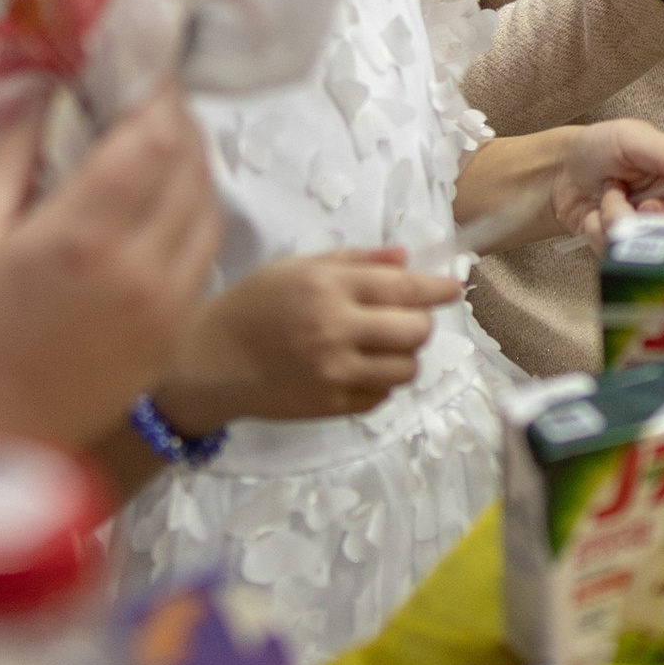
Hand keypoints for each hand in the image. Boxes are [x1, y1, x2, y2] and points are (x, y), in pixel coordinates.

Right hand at [0, 93, 221, 445]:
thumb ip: (11, 160)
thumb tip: (51, 98)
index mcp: (83, 238)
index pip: (154, 135)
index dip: (155, 91)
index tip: (136, 67)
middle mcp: (143, 268)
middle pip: (192, 163)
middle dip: (173, 120)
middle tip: (139, 99)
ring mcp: (169, 304)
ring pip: (209, 205)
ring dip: (189, 164)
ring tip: (148, 145)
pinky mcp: (175, 331)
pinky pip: (203, 250)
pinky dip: (191, 212)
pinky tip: (153, 204)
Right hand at [151, 246, 462, 433]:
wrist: (209, 361)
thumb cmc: (251, 305)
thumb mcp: (296, 268)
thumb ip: (354, 261)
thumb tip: (406, 259)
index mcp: (327, 287)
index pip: (404, 289)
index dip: (438, 289)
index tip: (454, 288)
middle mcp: (336, 329)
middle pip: (416, 331)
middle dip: (418, 323)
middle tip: (401, 319)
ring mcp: (335, 372)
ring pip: (406, 368)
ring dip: (402, 356)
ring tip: (378, 346)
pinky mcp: (331, 405)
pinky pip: (381, 395)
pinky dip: (379, 382)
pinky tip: (356, 368)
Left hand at [543, 118, 663, 245]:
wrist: (560, 170)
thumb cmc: (602, 147)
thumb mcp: (634, 138)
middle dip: (654, 221)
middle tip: (639, 201)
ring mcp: (649, 240)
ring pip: (647, 252)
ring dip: (618, 219)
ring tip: (608, 196)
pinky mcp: (622, 256)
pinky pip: (617, 257)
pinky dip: (599, 232)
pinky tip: (594, 215)